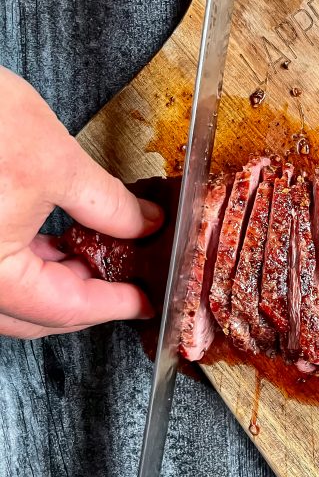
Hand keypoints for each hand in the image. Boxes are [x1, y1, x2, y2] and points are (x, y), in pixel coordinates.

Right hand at [0, 67, 162, 338]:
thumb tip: (143, 223)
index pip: (64, 309)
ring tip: (100, 254)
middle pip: (36, 314)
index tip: (145, 300)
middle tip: (129, 279)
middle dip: (88, 299)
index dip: (115, 304)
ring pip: (14, 297)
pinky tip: (59, 242)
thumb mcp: (54, 162)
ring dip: (59, 283)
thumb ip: (108, 205)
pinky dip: (30, 264)